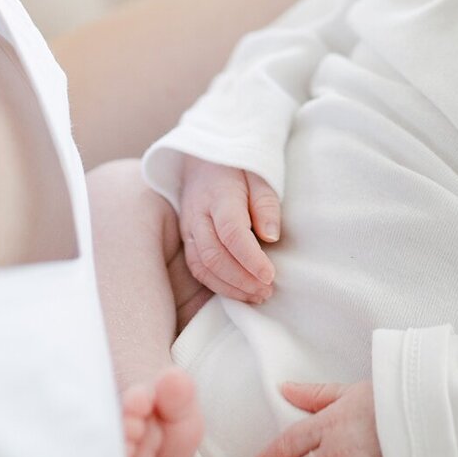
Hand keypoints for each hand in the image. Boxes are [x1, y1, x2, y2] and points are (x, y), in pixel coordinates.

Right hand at [177, 156, 281, 303]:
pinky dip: (217, 284)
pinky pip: (196, 268)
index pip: (232, 233)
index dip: (251, 259)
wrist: (202, 160)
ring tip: (257, 296)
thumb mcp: (260, 175)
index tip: (270, 276)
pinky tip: (238, 291)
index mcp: (219, 194)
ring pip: (202, 266)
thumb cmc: (238, 169)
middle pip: (214, 255)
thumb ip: (266, 205)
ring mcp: (188, 228)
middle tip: (267, 291)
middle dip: (242, 280)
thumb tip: (271, 237)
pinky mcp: (185, 239)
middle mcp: (198, 214)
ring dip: (230, 287)